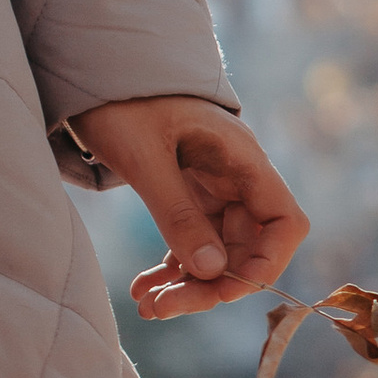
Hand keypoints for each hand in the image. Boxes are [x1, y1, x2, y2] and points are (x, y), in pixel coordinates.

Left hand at [71, 94, 309, 317]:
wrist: (94, 68)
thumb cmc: (121, 99)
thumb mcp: (145, 157)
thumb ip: (177, 213)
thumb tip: (213, 272)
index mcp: (242, 159)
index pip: (284, 222)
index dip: (267, 263)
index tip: (226, 288)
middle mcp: (235, 177)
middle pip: (246, 248)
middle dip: (211, 285)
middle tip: (165, 309)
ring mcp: (211, 188)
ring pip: (216, 252)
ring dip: (188, 285)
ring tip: (148, 307)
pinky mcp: (184, 195)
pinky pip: (189, 243)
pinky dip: (170, 271)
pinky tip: (142, 291)